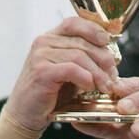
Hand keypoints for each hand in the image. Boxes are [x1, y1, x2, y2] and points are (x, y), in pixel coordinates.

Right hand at [3, 15, 118, 134]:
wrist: (26, 115)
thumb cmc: (49, 95)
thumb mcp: (69, 73)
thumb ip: (84, 61)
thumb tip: (111, 58)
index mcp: (50, 38)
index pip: (75, 23)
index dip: (94, 30)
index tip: (109, 43)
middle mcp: (43, 42)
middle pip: (82, 42)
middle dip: (103, 59)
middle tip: (113, 76)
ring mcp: (40, 56)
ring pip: (79, 56)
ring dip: (98, 73)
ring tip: (105, 86)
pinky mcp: (41, 72)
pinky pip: (71, 69)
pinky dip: (86, 78)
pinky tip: (89, 88)